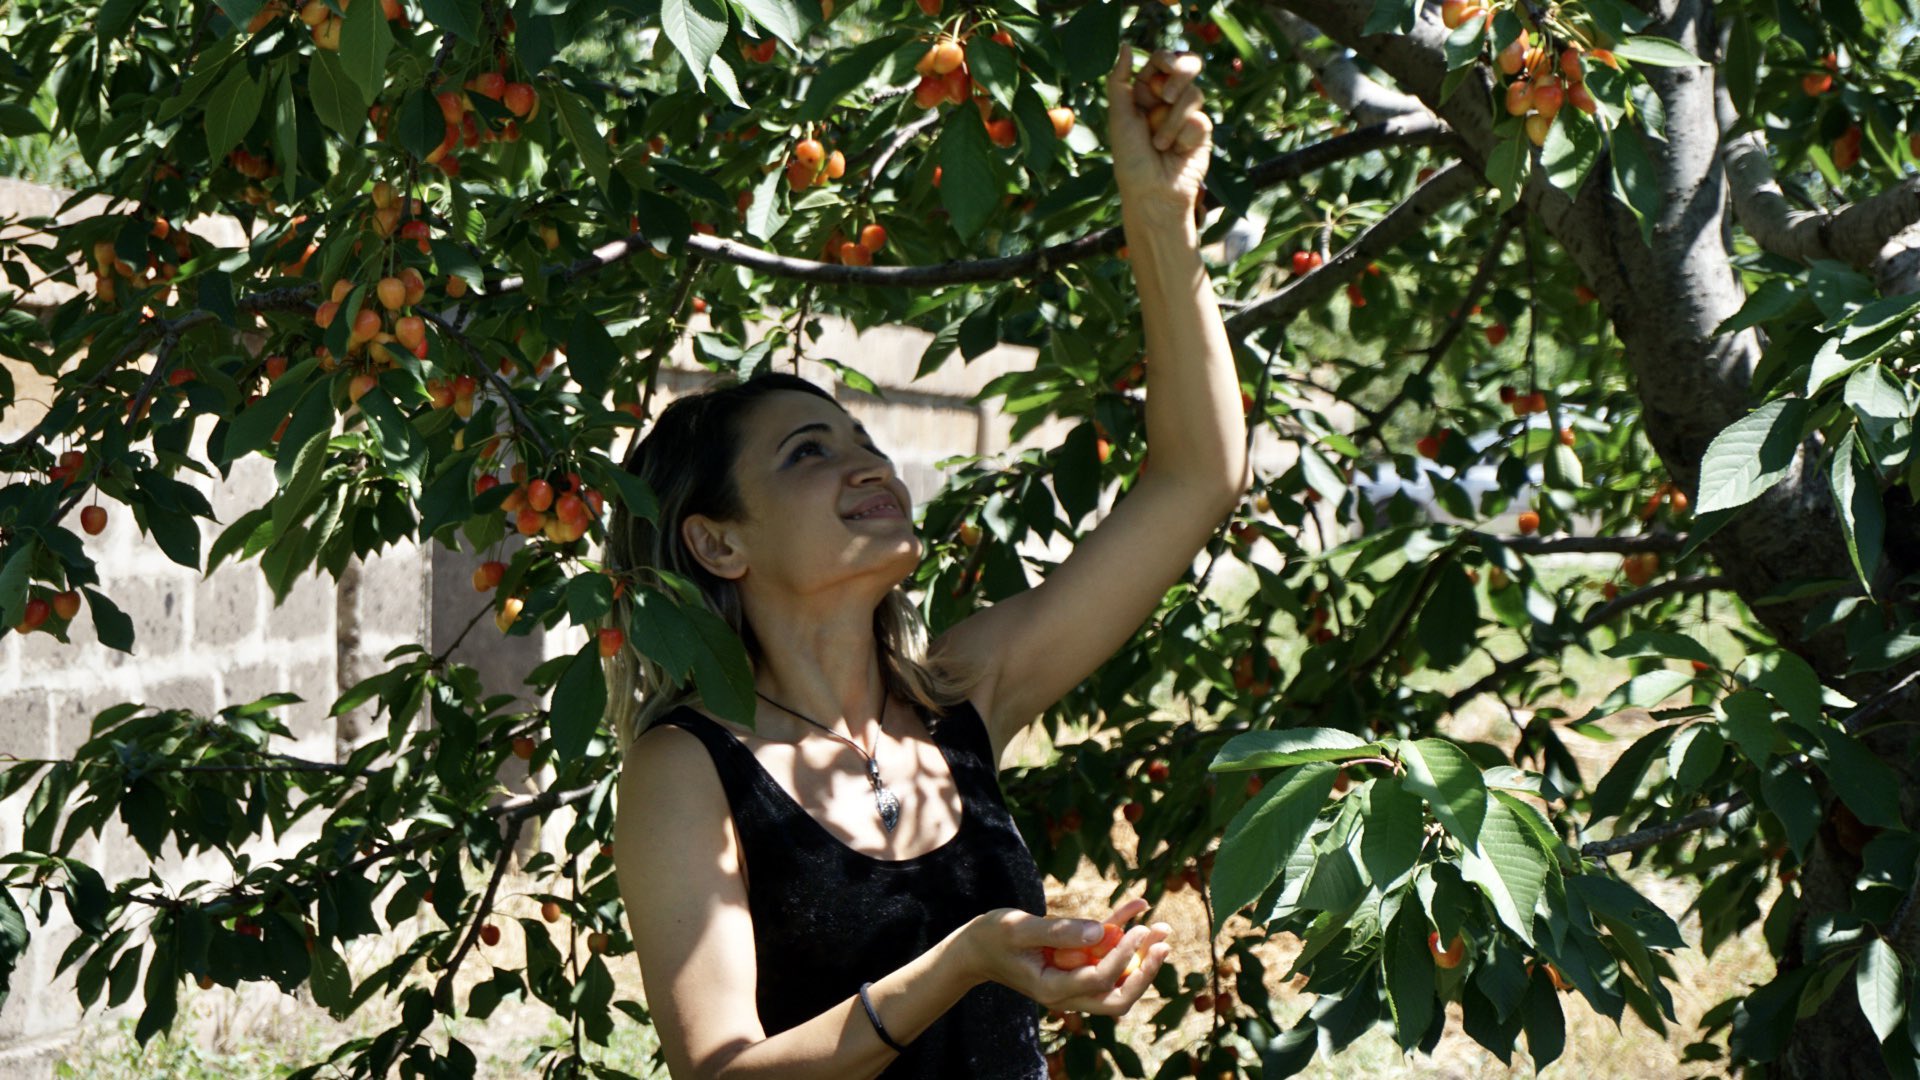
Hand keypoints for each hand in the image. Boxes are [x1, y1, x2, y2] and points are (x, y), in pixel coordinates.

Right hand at [959, 898, 1171, 1015]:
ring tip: (1163, 927)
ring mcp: (1073, 981)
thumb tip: (1101, 932)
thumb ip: (1058, 931)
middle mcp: (1067, 992)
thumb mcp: (1019, 929)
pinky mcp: (1075, 966)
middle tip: (1163, 944)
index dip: (1123, 958)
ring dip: (1142, 956)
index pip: (1098, 980)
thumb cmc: (992, 937)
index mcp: (1052, 988)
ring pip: (1118, 981)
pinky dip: (1122, 935)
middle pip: (1117, 996)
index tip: (1139, 931)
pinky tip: (1137, 907)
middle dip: (1145, 973)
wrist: (975, 949)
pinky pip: (1105, 956)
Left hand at [1106, 49, 1212, 228]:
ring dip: (1173, 121)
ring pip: (1194, 94)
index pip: (1161, 62)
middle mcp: (1167, 101)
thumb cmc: (1131, 160)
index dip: (1165, 60)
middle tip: (1164, 97)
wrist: (1153, 194)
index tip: (1163, 67)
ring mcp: (1186, 115)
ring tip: (1160, 145)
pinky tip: (1178, 153)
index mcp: (1144, 94)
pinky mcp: (1202, 133)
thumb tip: (1127, 45)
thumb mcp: (1119, 118)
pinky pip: (1201, 120)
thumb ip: (1119, 81)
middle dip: (1179, 76)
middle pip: (1186, 67)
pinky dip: (1185, 136)